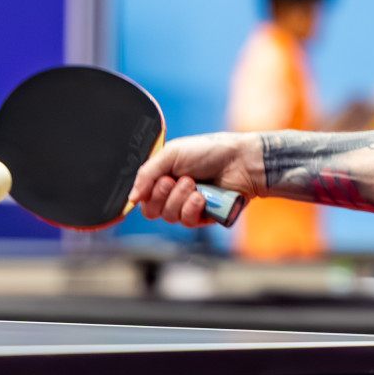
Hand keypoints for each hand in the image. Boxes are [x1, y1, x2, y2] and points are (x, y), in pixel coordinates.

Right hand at [129, 132, 262, 226]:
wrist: (241, 160)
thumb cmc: (210, 151)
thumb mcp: (172, 153)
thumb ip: (147, 173)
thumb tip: (132, 197)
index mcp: (164, 177)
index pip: (143, 197)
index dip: (147, 193)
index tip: (161, 179)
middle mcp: (174, 194)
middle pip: (152, 211)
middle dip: (164, 195)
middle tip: (180, 180)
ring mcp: (189, 206)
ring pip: (170, 217)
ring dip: (180, 200)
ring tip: (194, 185)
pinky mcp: (204, 217)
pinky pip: (188, 223)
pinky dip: (192, 209)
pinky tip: (202, 197)